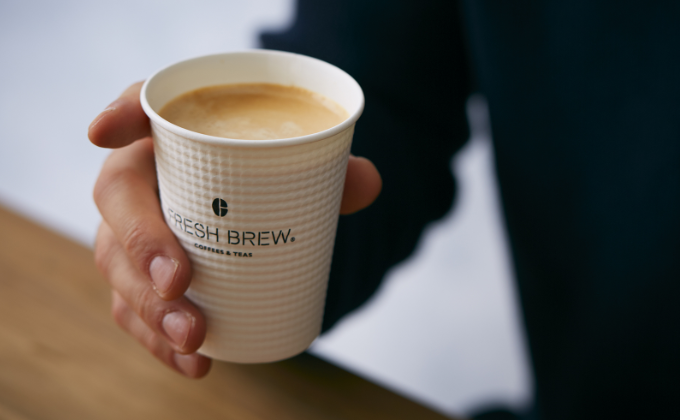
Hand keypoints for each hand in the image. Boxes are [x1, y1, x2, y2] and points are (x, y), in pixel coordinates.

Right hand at [88, 82, 381, 377]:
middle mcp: (141, 178)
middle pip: (118, 197)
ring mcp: (131, 231)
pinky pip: (133, 309)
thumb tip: (368, 182)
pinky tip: (194, 362)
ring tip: (192, 335)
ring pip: (116, 263)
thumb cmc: (265, 186)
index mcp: (171, 135)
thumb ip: (333, 175)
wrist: (250, 221)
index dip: (117, 114)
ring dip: (148, 306)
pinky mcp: (137, 278)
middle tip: (179, 281)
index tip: (105, 130)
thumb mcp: (299, 175)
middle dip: (141, 241)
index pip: (136, 107)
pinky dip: (159, 340)